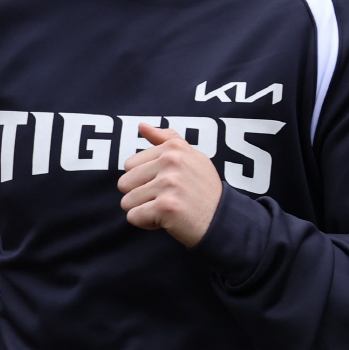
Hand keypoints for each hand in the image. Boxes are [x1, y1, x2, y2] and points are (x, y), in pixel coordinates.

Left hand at [118, 123, 221, 246]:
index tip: (168, 186)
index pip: (130, 165)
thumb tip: (141, 125)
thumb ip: (166, 139)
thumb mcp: (191, 157)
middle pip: (125, 183)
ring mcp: (168, 183)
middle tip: (167, 199)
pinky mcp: (166, 206)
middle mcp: (171, 161)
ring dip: (144, 210)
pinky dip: (147, 223)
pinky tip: (167, 221)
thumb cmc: (203, 190)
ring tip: (168, 209)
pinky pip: (133, 217)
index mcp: (174, 147)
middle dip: (141, 196)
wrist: (223, 221)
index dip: (145, 180)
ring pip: (127, 201)